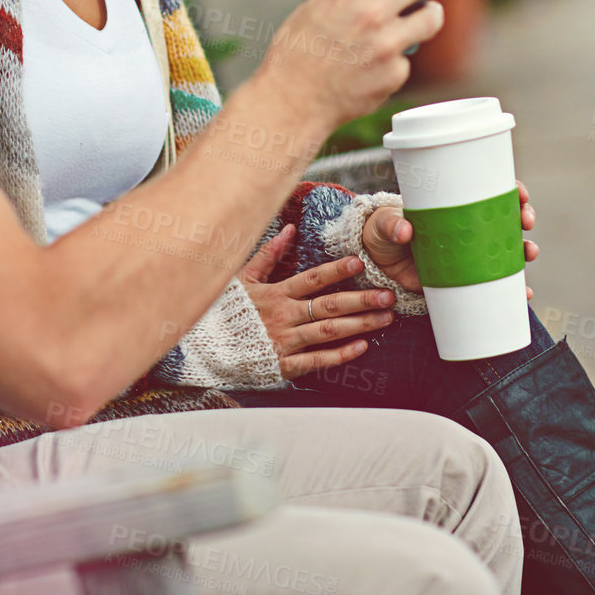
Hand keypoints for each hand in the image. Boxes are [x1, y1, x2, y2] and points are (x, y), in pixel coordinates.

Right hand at [238, 225, 396, 378]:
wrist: (207, 349)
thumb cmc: (227, 311)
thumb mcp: (243, 279)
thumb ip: (268, 254)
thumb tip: (289, 229)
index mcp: (275, 294)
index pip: (311, 279)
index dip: (336, 271)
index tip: (359, 263)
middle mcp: (283, 316)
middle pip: (328, 306)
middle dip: (361, 300)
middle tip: (387, 296)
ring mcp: (284, 342)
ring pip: (328, 331)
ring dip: (359, 325)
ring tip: (385, 318)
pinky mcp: (283, 365)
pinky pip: (316, 360)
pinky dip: (340, 355)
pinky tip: (362, 347)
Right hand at [253, 0, 451, 134]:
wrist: (291, 103)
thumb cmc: (296, 56)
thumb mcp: (314, 9)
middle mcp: (369, 16)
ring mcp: (386, 46)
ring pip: (429, 18)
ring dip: (431, 12)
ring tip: (426, 13)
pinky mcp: (394, 74)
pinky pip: (406, 57)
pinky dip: (396, 58)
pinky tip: (373, 66)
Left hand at [361, 182, 537, 293]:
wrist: (374, 264)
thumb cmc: (381, 232)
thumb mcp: (383, 223)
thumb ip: (391, 224)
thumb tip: (405, 230)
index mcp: (452, 206)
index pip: (489, 192)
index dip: (510, 191)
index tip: (520, 193)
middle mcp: (466, 227)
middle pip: (505, 217)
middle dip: (523, 217)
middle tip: (525, 221)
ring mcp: (467, 254)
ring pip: (506, 249)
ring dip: (524, 250)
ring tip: (529, 253)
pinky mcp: (463, 279)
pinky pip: (493, 283)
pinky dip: (512, 289)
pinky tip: (524, 293)